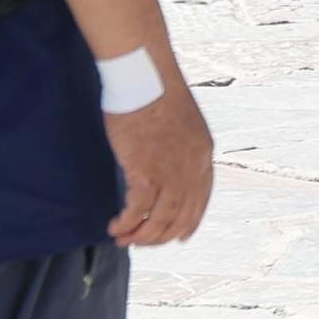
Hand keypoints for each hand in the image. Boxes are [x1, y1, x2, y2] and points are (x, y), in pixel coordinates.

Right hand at [103, 70, 213, 246]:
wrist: (146, 76)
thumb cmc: (155, 91)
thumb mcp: (181, 121)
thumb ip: (179, 146)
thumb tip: (166, 161)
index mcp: (204, 153)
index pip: (201, 199)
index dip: (190, 221)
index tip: (180, 237)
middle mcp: (192, 166)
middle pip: (181, 216)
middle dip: (160, 235)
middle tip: (140, 242)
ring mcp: (171, 170)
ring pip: (160, 219)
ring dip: (141, 235)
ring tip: (124, 239)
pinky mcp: (145, 170)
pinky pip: (137, 210)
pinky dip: (126, 223)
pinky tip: (115, 226)